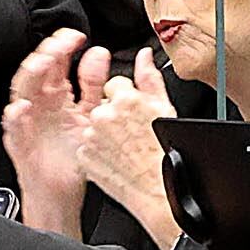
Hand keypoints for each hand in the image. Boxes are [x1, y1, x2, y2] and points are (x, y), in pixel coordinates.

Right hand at [1, 30, 96, 232]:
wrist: (61, 195)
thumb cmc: (72, 157)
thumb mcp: (90, 116)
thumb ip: (95, 86)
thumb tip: (99, 53)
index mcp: (56, 97)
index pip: (55, 64)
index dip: (63, 47)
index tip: (76, 36)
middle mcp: (40, 106)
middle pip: (37, 72)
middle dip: (46, 55)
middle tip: (60, 44)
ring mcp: (28, 124)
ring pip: (21, 93)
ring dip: (29, 78)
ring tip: (41, 63)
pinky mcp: (21, 145)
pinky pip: (14, 130)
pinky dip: (16, 118)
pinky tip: (22, 108)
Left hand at [71, 48, 180, 245]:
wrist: (157, 193)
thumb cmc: (165, 155)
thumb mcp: (165, 109)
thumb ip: (150, 78)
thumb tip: (144, 56)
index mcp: (124, 99)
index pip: (116, 83)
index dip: (128, 97)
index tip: (137, 111)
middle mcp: (103, 115)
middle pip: (104, 103)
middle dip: (116, 114)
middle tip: (133, 132)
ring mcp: (91, 136)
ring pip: (95, 125)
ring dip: (107, 133)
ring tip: (127, 148)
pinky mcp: (84, 155)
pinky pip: (89, 146)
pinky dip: (100, 151)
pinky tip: (118, 159)